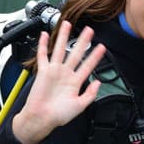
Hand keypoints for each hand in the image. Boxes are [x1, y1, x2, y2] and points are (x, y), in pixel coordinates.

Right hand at [13, 21, 105, 143]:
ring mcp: (54, 71)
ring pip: (60, 50)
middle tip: (89, 30)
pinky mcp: (43, 72)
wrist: (41, 119)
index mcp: (75, 82)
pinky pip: (43, 56)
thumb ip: (90, 94)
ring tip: (68, 24)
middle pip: (76, 53)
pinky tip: (45, 35)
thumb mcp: (79, 106)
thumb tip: (98, 82)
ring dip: (64, 37)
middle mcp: (66, 74)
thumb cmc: (58, 115)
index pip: (88, 65)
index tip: (102, 47)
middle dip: (83, 41)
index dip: (95, 56)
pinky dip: (43, 45)